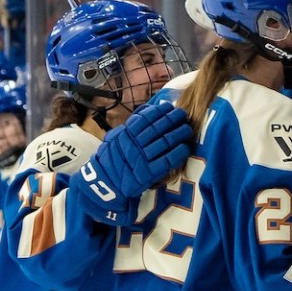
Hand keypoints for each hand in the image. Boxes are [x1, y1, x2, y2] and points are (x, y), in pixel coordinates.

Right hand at [77, 99, 190, 225]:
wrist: (103, 183)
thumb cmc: (111, 159)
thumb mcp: (114, 138)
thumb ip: (129, 126)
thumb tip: (147, 110)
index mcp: (125, 134)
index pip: (145, 118)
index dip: (159, 111)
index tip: (169, 107)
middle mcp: (134, 145)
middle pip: (158, 128)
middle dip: (173, 119)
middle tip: (183, 115)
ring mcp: (141, 159)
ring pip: (164, 142)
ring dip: (179, 134)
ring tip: (187, 129)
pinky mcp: (147, 174)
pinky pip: (166, 161)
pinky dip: (177, 153)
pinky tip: (185, 147)